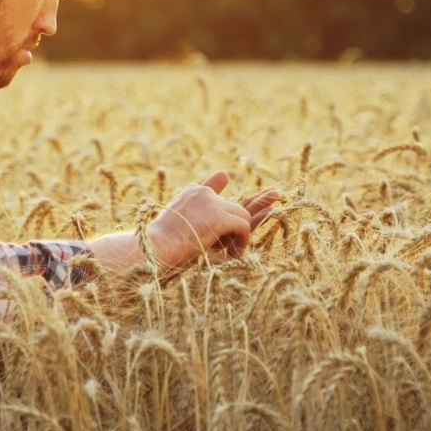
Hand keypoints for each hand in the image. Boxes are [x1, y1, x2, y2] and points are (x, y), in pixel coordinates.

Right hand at [149, 171, 278, 269]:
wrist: (154, 248)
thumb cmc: (160, 246)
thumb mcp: (178, 225)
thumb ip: (199, 220)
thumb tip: (213, 218)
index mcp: (189, 194)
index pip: (212, 187)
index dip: (220, 184)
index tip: (228, 178)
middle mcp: (202, 192)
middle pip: (235, 202)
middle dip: (255, 206)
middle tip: (276, 195)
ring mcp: (211, 202)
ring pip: (242, 214)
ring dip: (242, 234)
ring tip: (242, 244)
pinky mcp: (218, 216)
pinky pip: (243, 227)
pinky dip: (241, 241)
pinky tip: (234, 252)